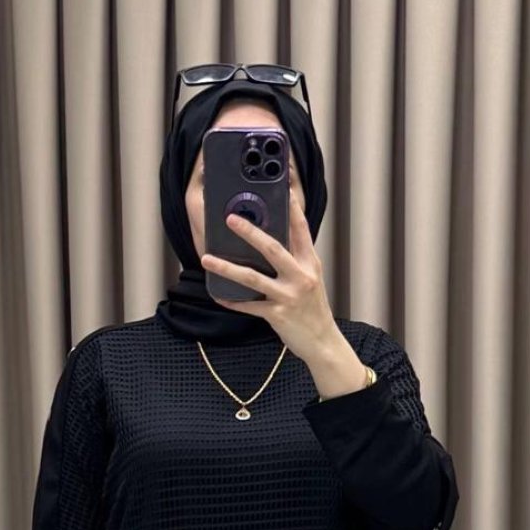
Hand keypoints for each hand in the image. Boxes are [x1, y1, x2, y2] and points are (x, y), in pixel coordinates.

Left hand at [200, 187, 338, 364]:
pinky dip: (232, 301)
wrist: (322, 342)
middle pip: (272, 248)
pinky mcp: (277, 315)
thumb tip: (269, 242)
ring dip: (227, 268)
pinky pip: (249, 306)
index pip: (301, 229)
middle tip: (230, 219)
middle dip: (250, 232)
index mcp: (310, 263)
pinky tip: (218, 295)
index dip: (292, 207)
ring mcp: (288, 296)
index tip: (283, 187)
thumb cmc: (313, 309)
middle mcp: (301, 276)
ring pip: (253, 278)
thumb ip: (294, 260)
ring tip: (207, 258)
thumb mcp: (310, 279)